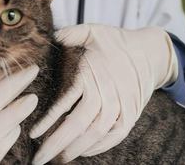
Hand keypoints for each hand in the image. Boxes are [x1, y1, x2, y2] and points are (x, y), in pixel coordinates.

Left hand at [30, 24, 177, 163]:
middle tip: (39, 159)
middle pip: (79, 124)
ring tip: (57, 159)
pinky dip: (98, 147)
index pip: (66, 103)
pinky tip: (82, 152)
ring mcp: (122, 107)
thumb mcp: (94, 31)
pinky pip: (114, 136)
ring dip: (76, 148)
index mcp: (93, 75)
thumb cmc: (117, 42)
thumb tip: (53, 35)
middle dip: (57, 144)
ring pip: (96, 134)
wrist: (151, 52)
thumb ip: (72, 33)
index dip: (49, 121)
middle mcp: (107, 93)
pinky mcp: (131, 115)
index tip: (33, 134)